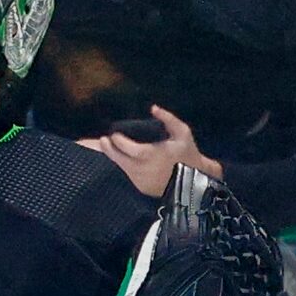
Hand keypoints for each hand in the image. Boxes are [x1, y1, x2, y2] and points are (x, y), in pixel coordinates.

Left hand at [84, 105, 221, 198]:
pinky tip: (122, 159)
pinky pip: (128, 175)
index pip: (126, 148)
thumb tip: (153, 108)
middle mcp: (141, 170)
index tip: (113, 134)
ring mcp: (140, 181)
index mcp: (150, 155)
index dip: (117, 140)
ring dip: (114, 158)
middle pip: (118, 160)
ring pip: (121, 168)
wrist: (193, 182)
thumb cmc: (187, 155)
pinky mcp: (141, 188)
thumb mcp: (182, 133)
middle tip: (102, 140)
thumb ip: (168, 118)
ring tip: (109, 147)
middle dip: (108, 149)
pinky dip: (123, 167)